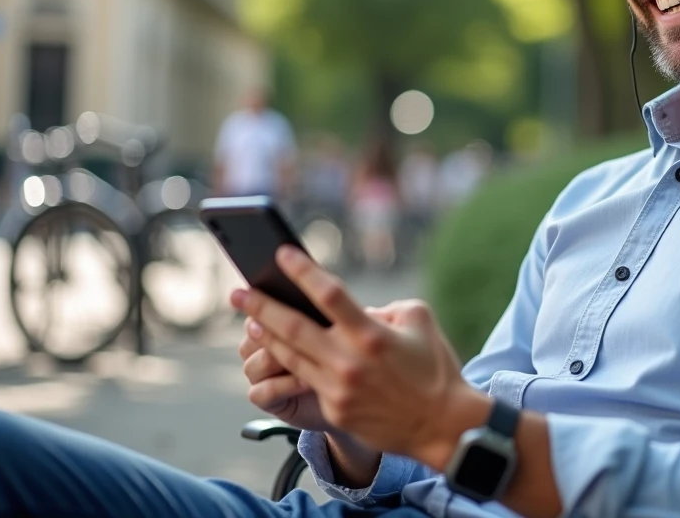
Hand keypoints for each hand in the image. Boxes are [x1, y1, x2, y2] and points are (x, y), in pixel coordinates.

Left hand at [231, 247, 489, 469]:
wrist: (442, 425)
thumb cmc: (434, 368)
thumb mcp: (419, 321)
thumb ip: (384, 309)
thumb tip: (356, 310)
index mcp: (372, 334)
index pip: (328, 294)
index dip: (303, 272)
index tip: (282, 255)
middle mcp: (349, 361)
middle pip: (293, 328)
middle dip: (261, 307)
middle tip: (237, 292)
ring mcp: (338, 388)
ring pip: (290, 356)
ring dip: (266, 336)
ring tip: (249, 321)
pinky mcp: (335, 409)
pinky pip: (306, 380)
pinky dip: (290, 364)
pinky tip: (278, 352)